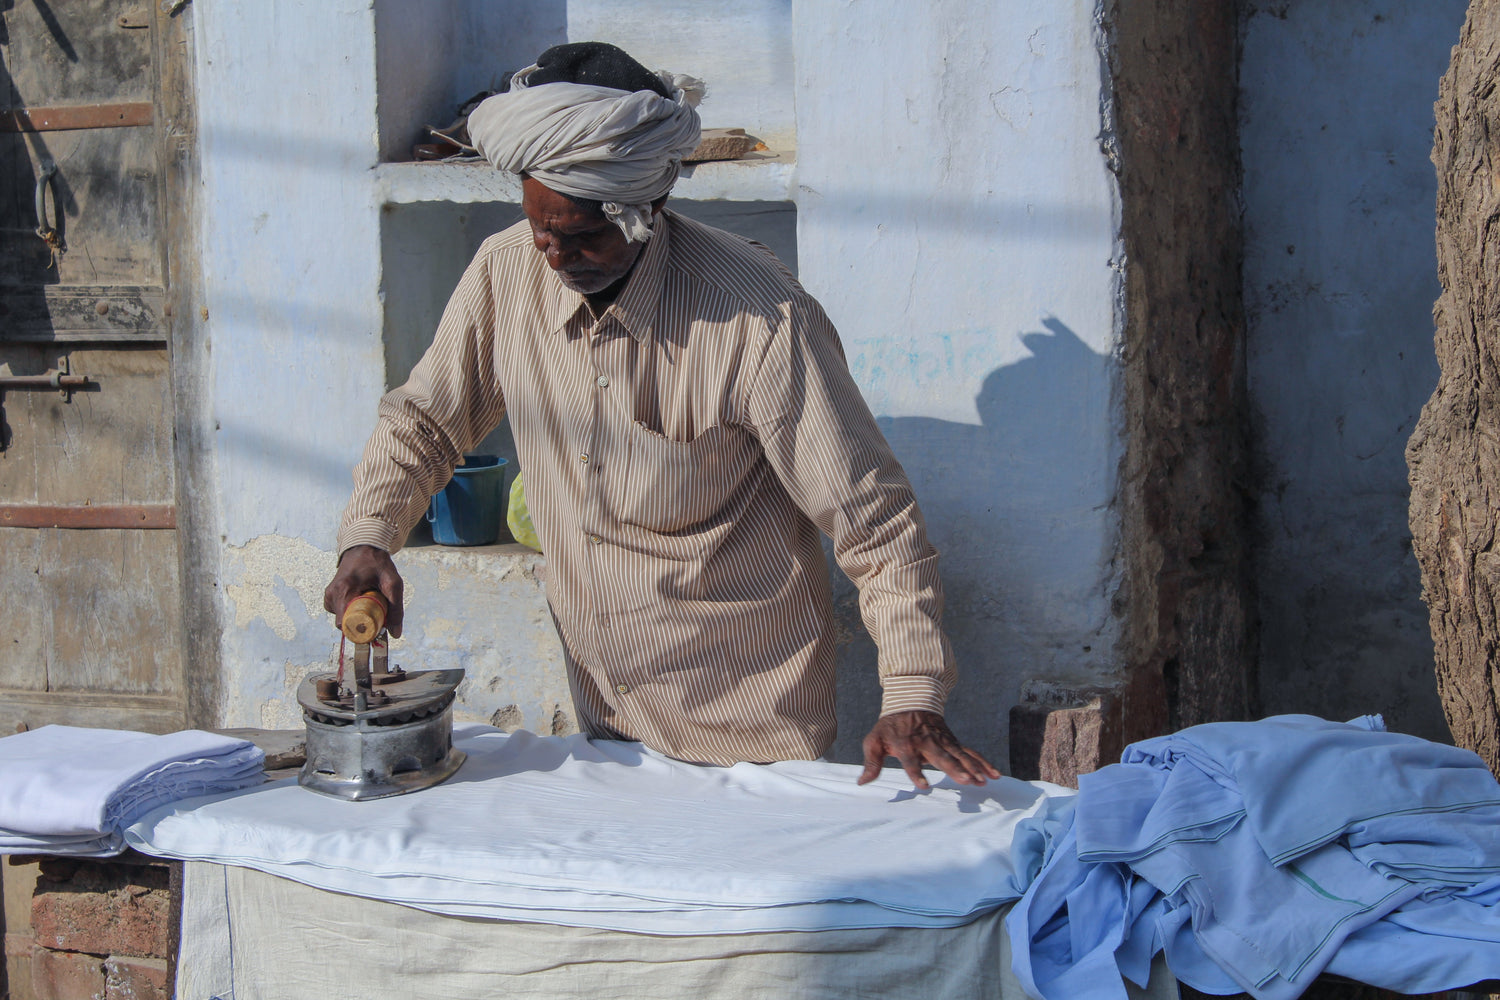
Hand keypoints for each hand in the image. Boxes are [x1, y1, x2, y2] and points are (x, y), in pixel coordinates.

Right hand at [323, 545, 405, 637]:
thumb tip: (395, 633)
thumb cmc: (378, 564)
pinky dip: (350, 611)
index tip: (374, 628)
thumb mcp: (393, 584)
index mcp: (345, 590)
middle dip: (361, 625)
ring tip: (369, 601)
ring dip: (356, 617)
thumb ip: (396, 609)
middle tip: (377, 613)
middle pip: (344, 624)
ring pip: (342, 619)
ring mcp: (329, 594)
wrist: (364, 546)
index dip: (360, 631)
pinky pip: (339, 612)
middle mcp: (332, 593)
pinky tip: (360, 600)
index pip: (345, 624)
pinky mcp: (329, 595)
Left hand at [858, 710, 1000, 788]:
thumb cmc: (890, 726)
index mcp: (906, 744)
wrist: (910, 701)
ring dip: (973, 768)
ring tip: (984, 781)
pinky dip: (983, 763)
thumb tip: (863, 782)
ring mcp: (943, 741)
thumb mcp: (874, 740)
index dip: (916, 773)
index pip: (910, 760)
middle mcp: (927, 743)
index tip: (924, 786)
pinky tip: (994, 775)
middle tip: (968, 781)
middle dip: (956, 769)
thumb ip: (871, 762)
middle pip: (942, 757)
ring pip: (960, 755)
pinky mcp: (953, 742)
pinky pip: (970, 753)